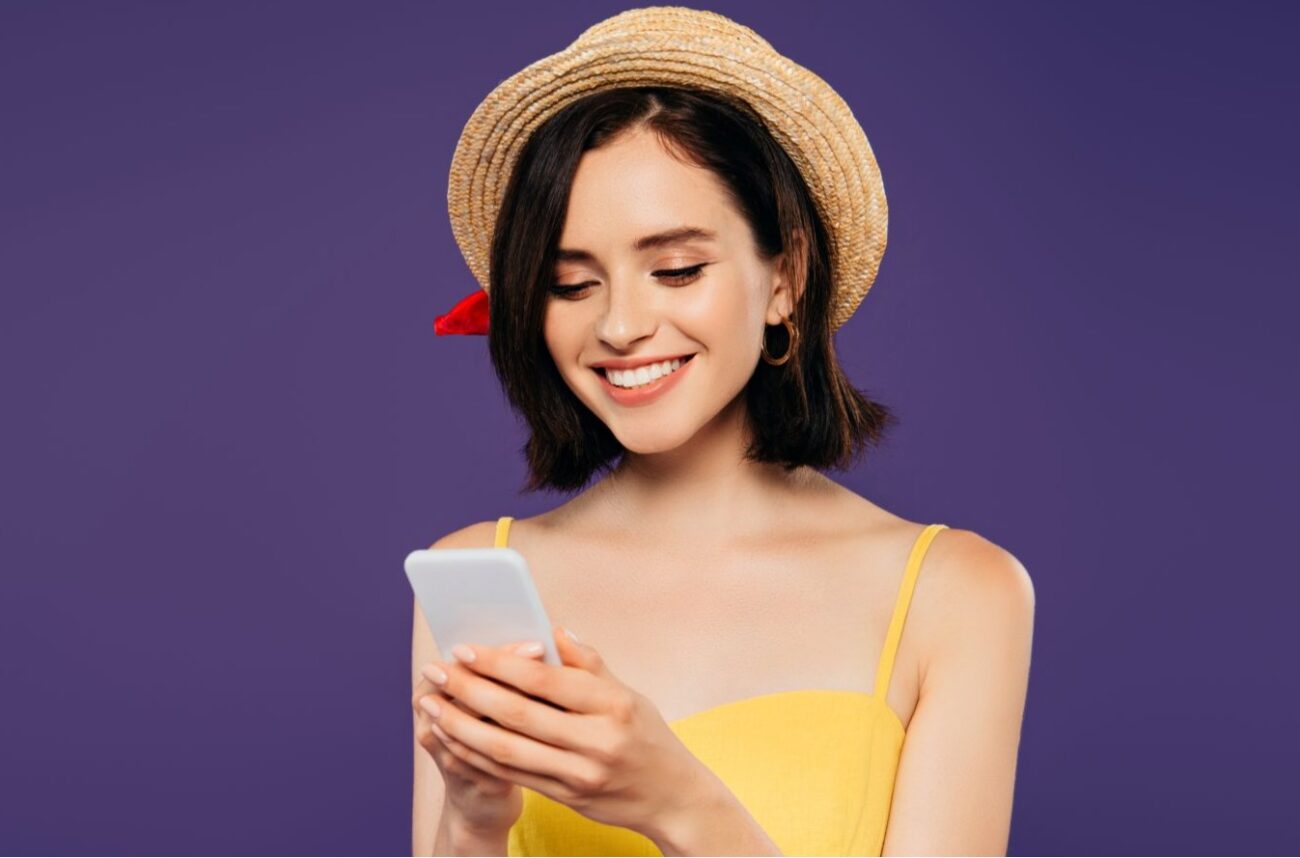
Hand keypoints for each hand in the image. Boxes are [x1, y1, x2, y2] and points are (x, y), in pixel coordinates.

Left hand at [427, 624, 713, 835]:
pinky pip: (511, 775)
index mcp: (612, 705)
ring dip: (460, 726)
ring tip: (431, 705)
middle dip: (469, 690)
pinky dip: (476, 755)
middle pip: (518, 714)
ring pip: (506, 749)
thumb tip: (553, 630)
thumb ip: (588, 664)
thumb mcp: (629, 694)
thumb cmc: (648, 736)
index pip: (545, 680)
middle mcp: (597, 741)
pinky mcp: (567, 797)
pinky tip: (454, 738)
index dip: (499, 663)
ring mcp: (580, 774)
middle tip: (436, 671)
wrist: (672, 798)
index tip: (465, 648)